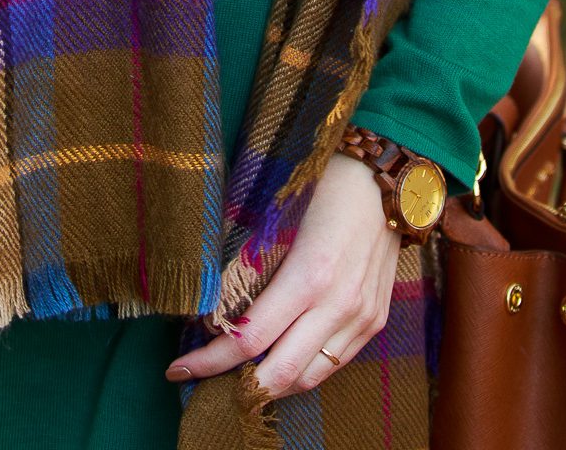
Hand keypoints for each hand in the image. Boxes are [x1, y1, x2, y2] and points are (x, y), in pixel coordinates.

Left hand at [165, 153, 399, 397]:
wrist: (385, 177)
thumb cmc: (325, 182)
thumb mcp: (280, 214)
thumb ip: (250, 259)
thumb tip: (210, 298)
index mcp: (309, 275)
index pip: (250, 340)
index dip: (210, 361)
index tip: (179, 367)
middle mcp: (338, 304)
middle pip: (280, 374)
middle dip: (238, 388)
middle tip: (204, 382)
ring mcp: (361, 317)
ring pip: (310, 378)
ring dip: (272, 385)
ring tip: (240, 375)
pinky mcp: (375, 319)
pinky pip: (335, 362)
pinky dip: (304, 369)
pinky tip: (280, 358)